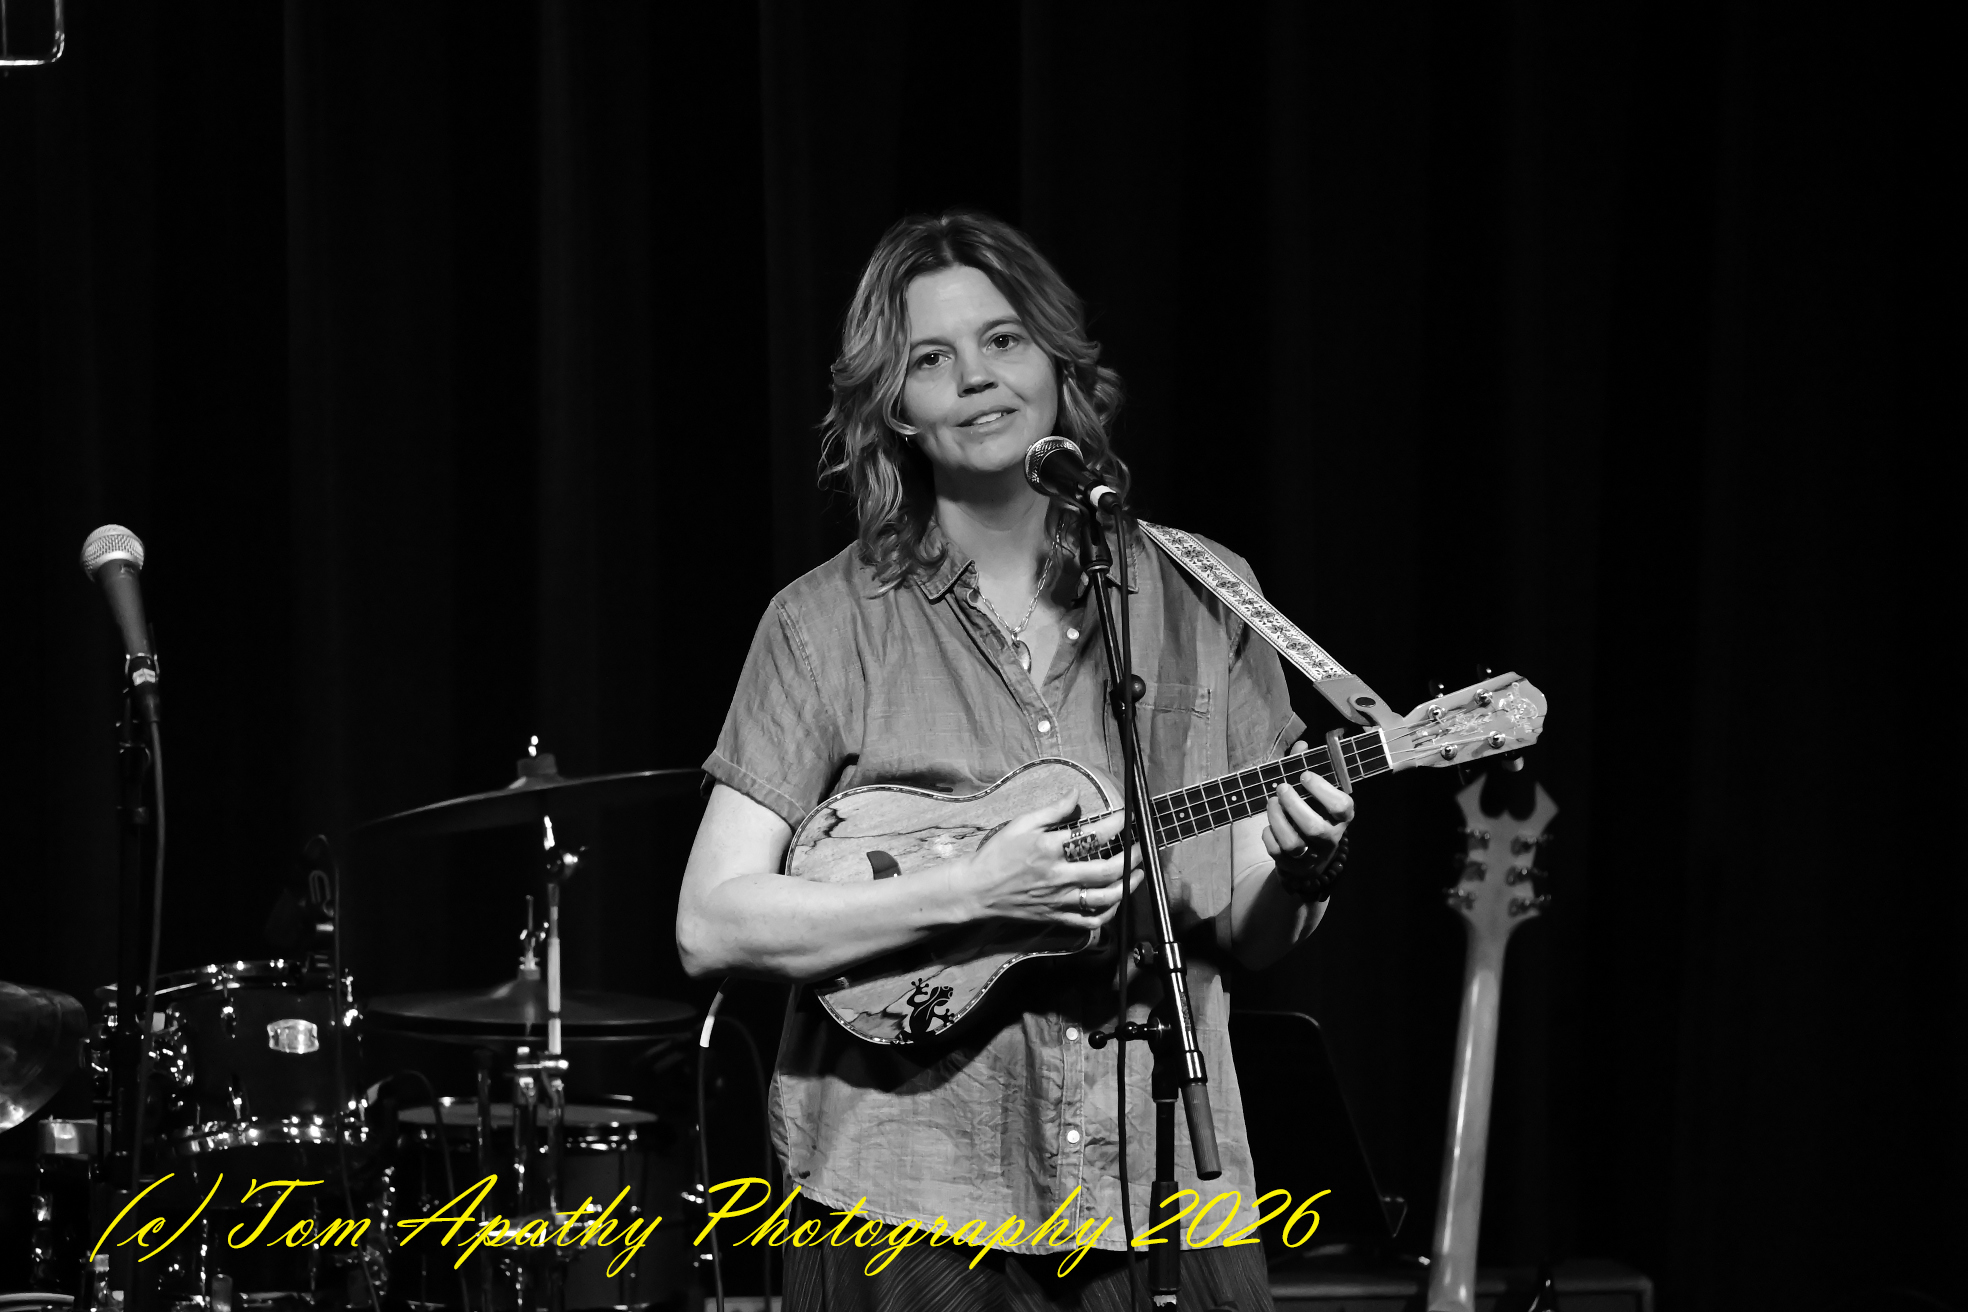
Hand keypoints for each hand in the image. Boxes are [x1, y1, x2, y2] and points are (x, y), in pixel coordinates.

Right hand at [958, 793, 1143, 928]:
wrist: (977, 890)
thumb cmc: (997, 854)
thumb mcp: (1020, 824)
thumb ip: (1051, 810)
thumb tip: (1075, 793)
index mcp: (1049, 849)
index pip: (1093, 835)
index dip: (1117, 824)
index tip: (1127, 816)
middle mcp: (1058, 876)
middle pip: (1107, 870)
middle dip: (1131, 857)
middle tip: (1139, 847)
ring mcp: (1059, 899)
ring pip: (1104, 898)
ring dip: (1127, 885)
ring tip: (1137, 873)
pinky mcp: (1057, 916)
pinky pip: (1090, 921)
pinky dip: (1108, 912)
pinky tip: (1116, 899)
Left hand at [1261, 740, 1356, 879]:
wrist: (1311, 858)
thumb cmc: (1313, 814)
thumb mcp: (1315, 794)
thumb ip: (1306, 768)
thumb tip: (1301, 746)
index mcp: (1341, 818)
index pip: (1341, 807)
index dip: (1322, 790)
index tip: (1305, 775)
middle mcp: (1330, 838)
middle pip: (1314, 828)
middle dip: (1294, 805)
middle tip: (1282, 787)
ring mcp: (1311, 855)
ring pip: (1293, 843)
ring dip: (1278, 820)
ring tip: (1272, 802)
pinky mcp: (1292, 865)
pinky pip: (1277, 852)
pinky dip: (1269, 836)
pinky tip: (1269, 825)